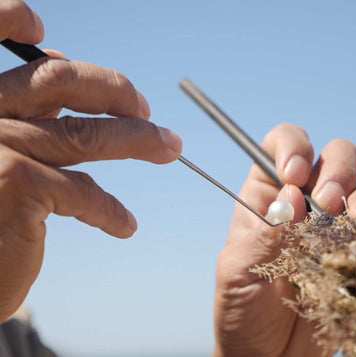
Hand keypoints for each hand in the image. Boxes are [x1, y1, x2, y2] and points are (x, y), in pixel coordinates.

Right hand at [0, 1, 181, 321]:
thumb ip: (21, 110)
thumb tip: (58, 60)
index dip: (7, 17)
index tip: (38, 21)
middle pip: (58, 81)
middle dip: (114, 91)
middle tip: (146, 107)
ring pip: (86, 135)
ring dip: (139, 140)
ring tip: (170, 148)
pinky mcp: (17, 185)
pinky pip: (84, 192)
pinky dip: (110, 210)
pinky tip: (124, 224)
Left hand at [213, 124, 355, 356]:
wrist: (270, 356)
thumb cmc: (243, 312)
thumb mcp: (240, 272)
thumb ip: (264, 234)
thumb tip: (291, 195)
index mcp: (265, 198)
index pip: (279, 147)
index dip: (292, 147)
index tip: (293, 175)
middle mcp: (303, 203)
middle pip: (332, 157)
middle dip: (336, 170)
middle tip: (327, 201)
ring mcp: (334, 226)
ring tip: (355, 220)